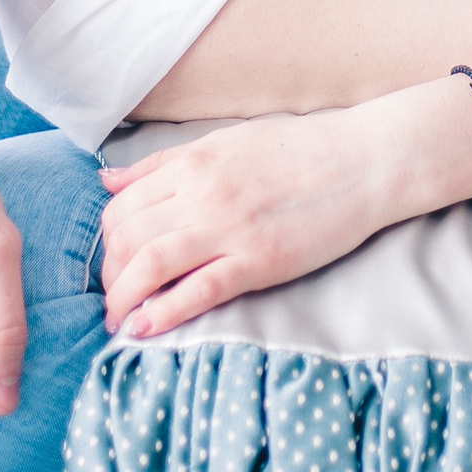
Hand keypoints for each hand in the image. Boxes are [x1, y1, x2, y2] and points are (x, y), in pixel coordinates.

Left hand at [99, 107, 396, 336]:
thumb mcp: (224, 142)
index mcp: (193, 161)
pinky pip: (198, 290)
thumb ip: (163, 163)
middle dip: (109, 275)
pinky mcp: (260, 260)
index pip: (122, 204)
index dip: (107, 240)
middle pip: (127, 238)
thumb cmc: (299, 149)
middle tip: (113, 297)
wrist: (365, 160)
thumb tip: (106, 181)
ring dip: (122, 298)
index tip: (114, 260)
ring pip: (150, 264)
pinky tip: (145, 329)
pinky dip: (164, 313)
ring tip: (118, 321)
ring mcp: (230, 227)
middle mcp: (203, 192)